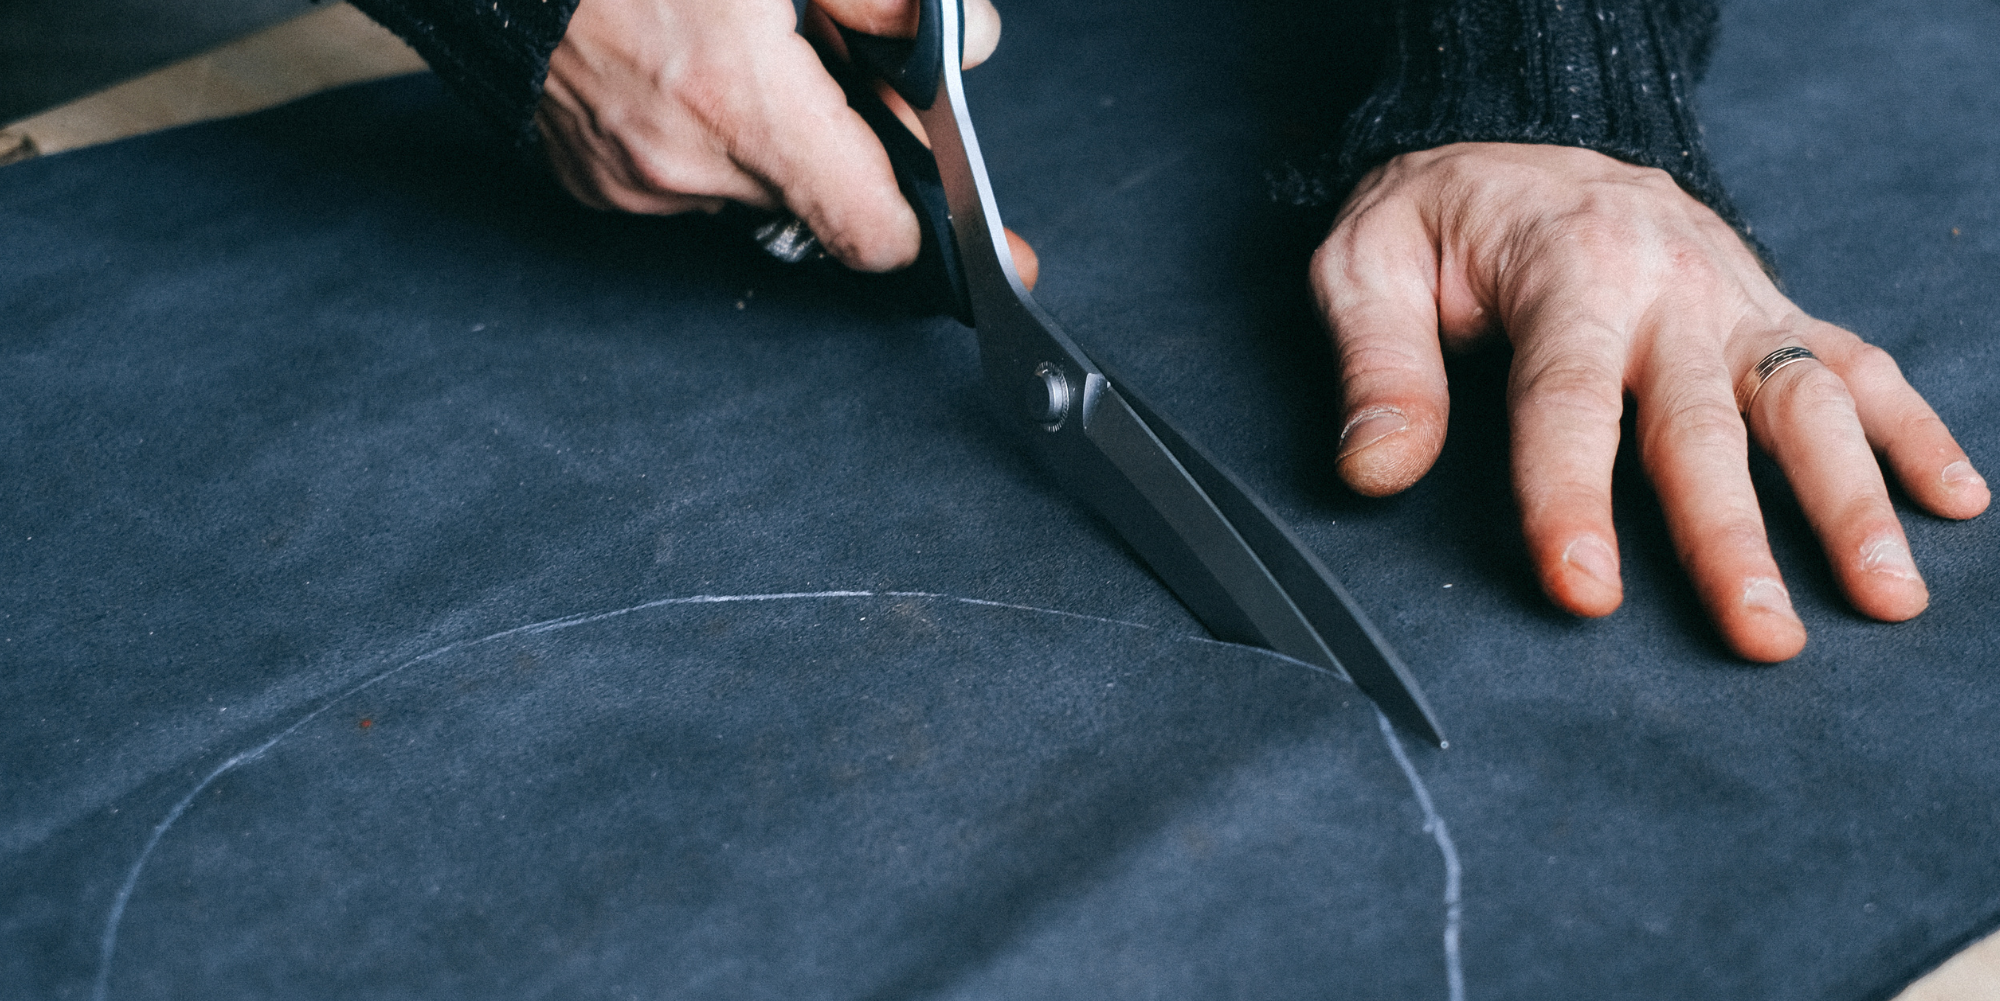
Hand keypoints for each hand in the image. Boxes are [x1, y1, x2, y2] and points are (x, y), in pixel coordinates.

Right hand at [535, 0, 1001, 271]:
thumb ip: (883, 0)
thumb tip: (955, 49)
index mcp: (742, 102)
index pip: (874, 232)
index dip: (930, 226)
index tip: (978, 228)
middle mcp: (684, 162)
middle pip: (821, 199)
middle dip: (845, 143)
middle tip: (832, 68)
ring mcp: (630, 181)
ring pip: (751, 184)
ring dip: (767, 132)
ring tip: (734, 51)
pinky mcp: (590, 180)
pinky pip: (682, 176)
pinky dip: (700, 133)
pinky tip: (679, 66)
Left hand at [1311, 143, 1988, 660]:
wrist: (1524, 151)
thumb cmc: (1441, 223)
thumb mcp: (1369, 265)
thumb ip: (1377, 367)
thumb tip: (1375, 472)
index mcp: (1565, 272)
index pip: (1566, 399)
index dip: (1571, 498)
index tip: (1585, 590)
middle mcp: (1667, 288)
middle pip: (1704, 423)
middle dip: (1733, 534)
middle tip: (1761, 633)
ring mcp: (1733, 303)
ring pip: (1805, 403)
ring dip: (1852, 500)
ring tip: (1885, 596)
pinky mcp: (1771, 314)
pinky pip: (1857, 368)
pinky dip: (1914, 431)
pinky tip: (1954, 502)